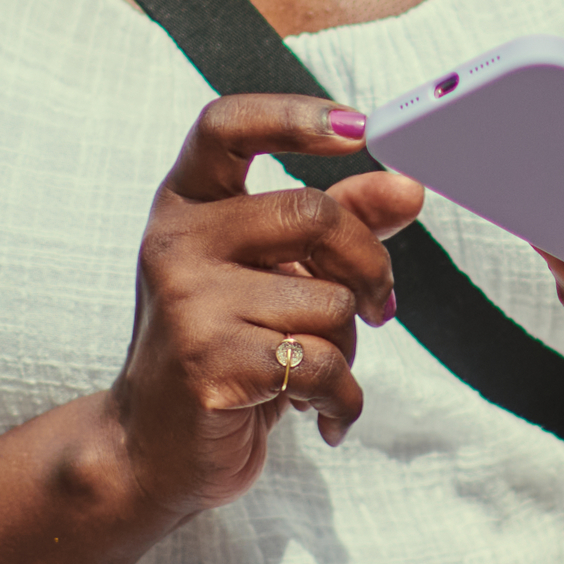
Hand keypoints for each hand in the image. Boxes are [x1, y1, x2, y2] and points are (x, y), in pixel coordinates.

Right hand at [104, 95, 419, 522]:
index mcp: (186, 205)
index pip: (227, 126)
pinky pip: (322, 366)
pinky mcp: (210, 367)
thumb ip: (338, 221)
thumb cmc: (222, 346)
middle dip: (369, 267)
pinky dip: (341, 399)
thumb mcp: (270, 273)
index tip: (358, 127)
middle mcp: (176, 244)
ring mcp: (188, 305)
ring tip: (313, 370)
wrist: (154, 448)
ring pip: (329, 302)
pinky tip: (321, 414)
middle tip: (380, 306)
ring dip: (347, 347)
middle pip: (313, 216)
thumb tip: (409, 187)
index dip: (295, 115)